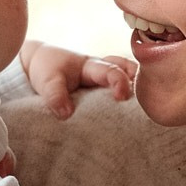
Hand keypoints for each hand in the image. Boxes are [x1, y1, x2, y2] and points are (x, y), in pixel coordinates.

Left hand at [20, 39, 135, 119]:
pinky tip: (133, 121)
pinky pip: (121, 93)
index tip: (121, 97)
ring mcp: (105, 82)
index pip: (111, 70)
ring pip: (129, 79)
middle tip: (147, 103)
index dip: (119, 82)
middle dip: (140, 83)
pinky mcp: (103, 93)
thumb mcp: (48, 80)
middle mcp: (104, 72)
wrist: (39, 65)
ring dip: (138, 91)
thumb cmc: (47, 69)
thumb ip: (55, 95)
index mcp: (92, 66)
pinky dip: (130, 102)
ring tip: (145, 113)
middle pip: (130, 70)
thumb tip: (66, 114)